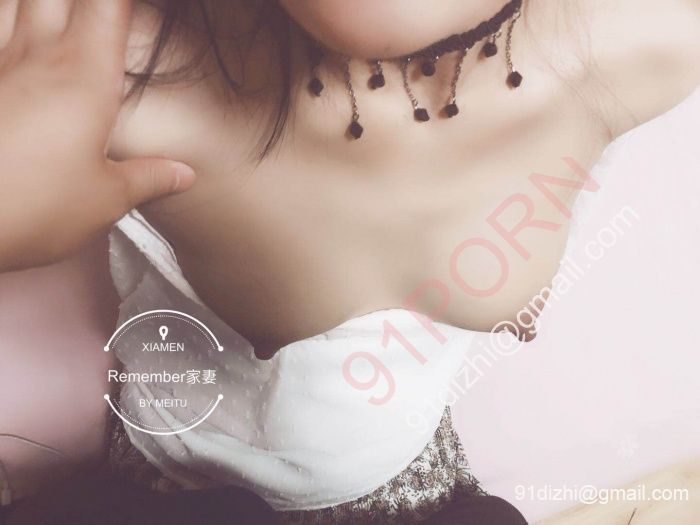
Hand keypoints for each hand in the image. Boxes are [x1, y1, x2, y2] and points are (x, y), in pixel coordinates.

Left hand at [0, 0, 195, 271]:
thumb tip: (183, 174)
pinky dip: (3, 21)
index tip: (132, 9)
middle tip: (99, 10)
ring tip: (55, 12)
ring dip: (37, 3)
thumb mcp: (106, 200)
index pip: (108, 7)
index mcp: (85, 79)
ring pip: (12, 2)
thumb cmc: (31, 207)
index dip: (120, 2)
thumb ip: (149, 178)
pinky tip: (11, 33)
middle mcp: (38, 58)